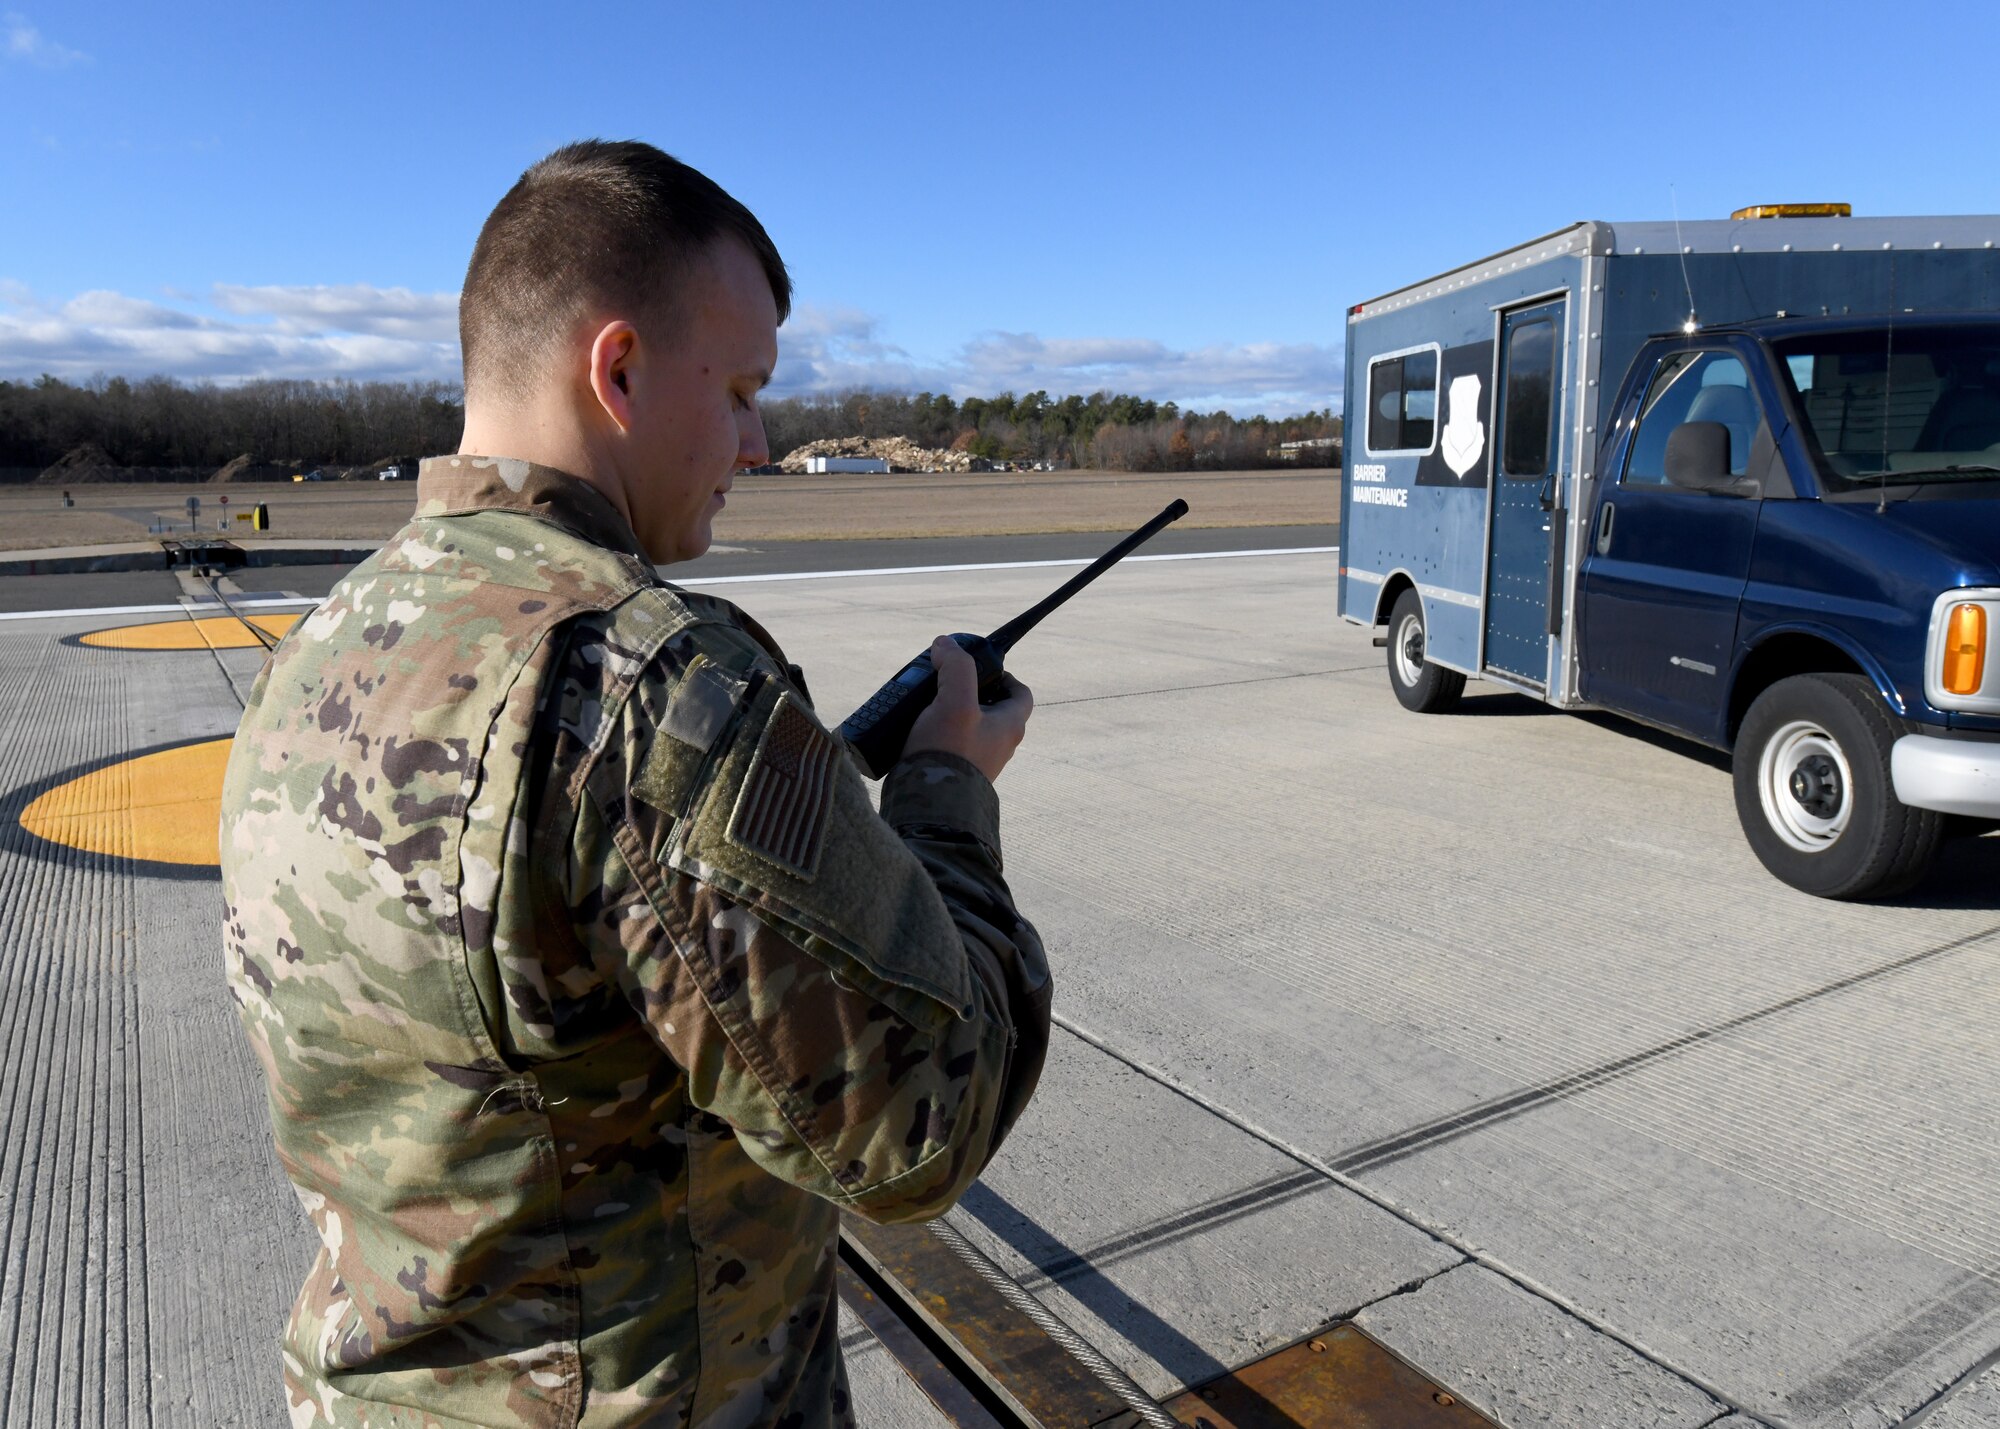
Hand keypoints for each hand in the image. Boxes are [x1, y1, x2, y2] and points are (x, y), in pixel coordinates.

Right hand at [902, 636, 1032, 782]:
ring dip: (949, 712)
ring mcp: (976, 762)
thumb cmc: (949, 755)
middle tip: (944, 683)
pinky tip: (914, 731)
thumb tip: (945, 645)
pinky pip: (949, 746)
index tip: (981, 668)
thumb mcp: (955, 701)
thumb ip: (955, 667)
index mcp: (1009, 727)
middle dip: (969, 691)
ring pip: (968, 726)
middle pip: (991, 707)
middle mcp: (998, 745)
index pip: (1020, 693)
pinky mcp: (954, 774)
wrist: (930, 807)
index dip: (1005, 675)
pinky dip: (936, 734)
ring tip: (923, 706)